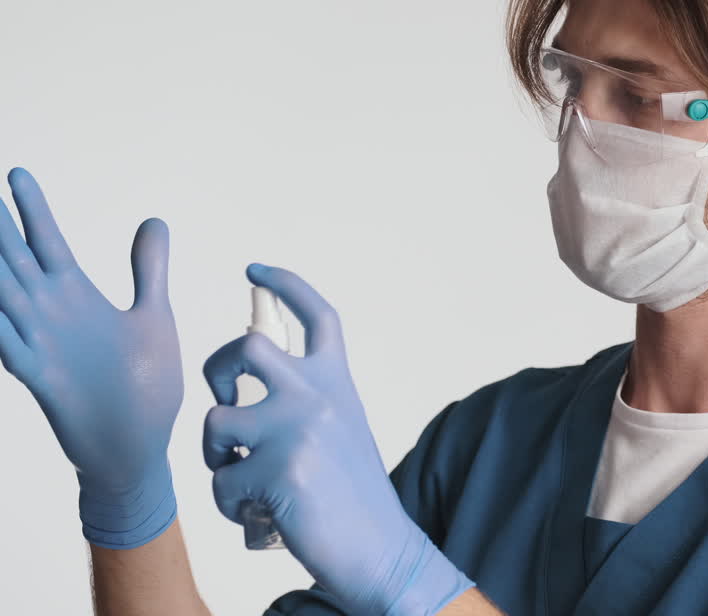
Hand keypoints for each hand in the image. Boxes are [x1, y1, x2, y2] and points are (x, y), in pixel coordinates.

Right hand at [0, 167, 180, 548]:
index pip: (48, 244)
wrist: (136, 448)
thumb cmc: (144, 384)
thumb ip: (149, 269)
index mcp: (78, 299)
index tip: (16, 173)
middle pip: (16, 261)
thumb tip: (153, 221)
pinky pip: (10, 349)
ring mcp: (42, 346)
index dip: (32, 211)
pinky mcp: (43, 380)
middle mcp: (52, 317)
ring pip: (4, 297)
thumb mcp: (153, 316)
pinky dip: (1, 329)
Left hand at [202, 264, 473, 615]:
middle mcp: (319, 395)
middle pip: (247, 347)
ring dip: (217, 458)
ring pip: (216, 422)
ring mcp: (297, 430)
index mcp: (337, 383)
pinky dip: (231, 505)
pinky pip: (220, 481)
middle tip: (223, 400)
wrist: (381, 549)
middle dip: (217, 370)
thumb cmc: (353, 498)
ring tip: (245, 483)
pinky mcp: (277, 471)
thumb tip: (241, 395)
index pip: (315, 316)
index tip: (255, 269)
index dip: (284, 285)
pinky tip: (262, 515)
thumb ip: (305, 403)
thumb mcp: (341, 432)